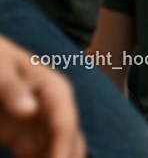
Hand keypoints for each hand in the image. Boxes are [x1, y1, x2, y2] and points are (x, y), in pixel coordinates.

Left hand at [0, 35, 84, 157]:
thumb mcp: (0, 68)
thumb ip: (12, 87)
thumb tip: (29, 111)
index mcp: (55, 89)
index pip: (66, 123)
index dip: (64, 147)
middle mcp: (54, 109)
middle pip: (70, 140)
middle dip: (67, 157)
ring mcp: (40, 124)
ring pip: (57, 150)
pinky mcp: (24, 138)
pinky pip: (39, 156)